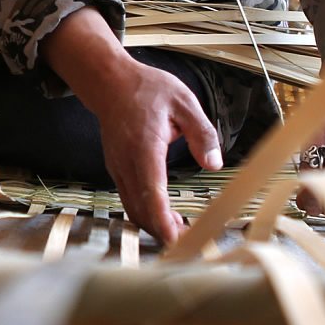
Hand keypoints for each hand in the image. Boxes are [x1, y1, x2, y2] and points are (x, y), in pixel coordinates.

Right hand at [43, 10, 222, 246]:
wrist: (110, 82)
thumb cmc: (147, 89)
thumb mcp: (184, 101)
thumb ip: (202, 133)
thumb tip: (214, 164)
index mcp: (144, 147)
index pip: (151, 194)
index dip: (164, 222)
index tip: (180, 240)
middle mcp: (126, 163)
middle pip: (141, 210)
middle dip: (163, 232)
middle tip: (191, 242)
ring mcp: (118, 168)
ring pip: (133, 208)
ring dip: (155, 225)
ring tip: (182, 232)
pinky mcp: (117, 170)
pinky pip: (129, 199)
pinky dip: (146, 213)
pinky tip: (166, 216)